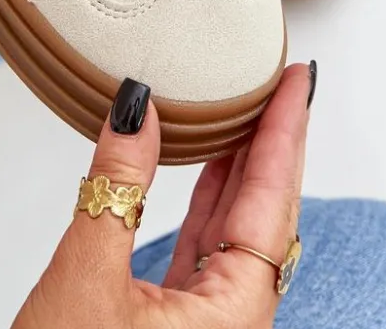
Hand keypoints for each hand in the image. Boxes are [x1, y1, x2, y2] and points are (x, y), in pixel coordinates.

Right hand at [13, 64, 310, 328]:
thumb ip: (115, 186)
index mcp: (233, 318)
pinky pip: (207, 253)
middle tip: (282, 83)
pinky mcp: (176, 328)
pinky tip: (207, 171)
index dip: (287, 132)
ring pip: (238, 233)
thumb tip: (137, 106)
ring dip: (241, 168)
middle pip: (268, 213)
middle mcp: (233, 322)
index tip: (300, 81)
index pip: (272, 202)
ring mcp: (207, 328)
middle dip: (275, 143)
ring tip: (247, 111)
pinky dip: (208, 204)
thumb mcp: (85, 279)